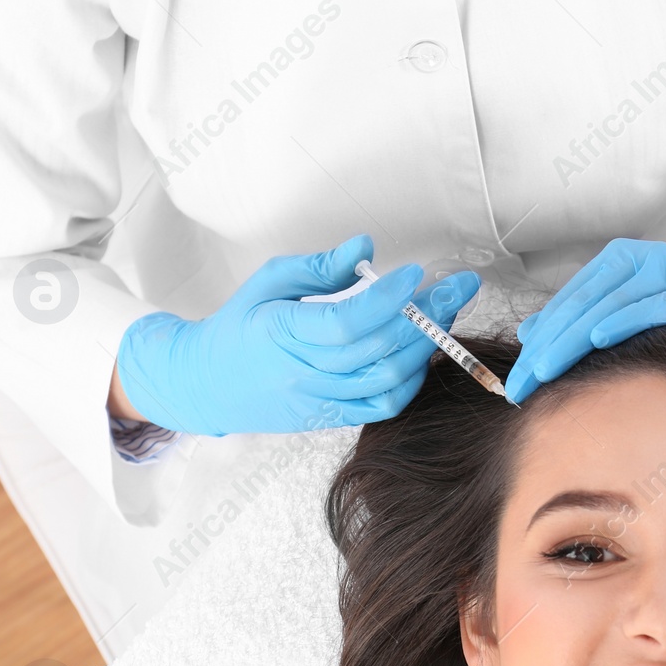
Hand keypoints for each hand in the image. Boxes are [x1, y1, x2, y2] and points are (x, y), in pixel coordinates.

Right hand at [115, 235, 480, 434]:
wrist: (207, 384)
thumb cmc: (240, 325)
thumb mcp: (269, 281)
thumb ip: (319, 266)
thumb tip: (366, 247)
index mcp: (283, 333)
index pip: (346, 321)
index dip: (389, 299)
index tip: (416, 273)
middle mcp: (304, 373)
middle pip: (378, 349)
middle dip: (428, 315)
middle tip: (458, 286)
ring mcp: (320, 400)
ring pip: (388, 379)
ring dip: (427, 345)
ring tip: (446, 313)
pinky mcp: (331, 418)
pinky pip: (383, 405)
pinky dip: (411, 379)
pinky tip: (423, 351)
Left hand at [503, 224, 665, 403]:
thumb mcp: (636, 307)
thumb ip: (588, 317)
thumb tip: (532, 336)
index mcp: (618, 263)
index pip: (566, 305)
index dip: (536, 343)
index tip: (515, 381)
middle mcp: (636, 262)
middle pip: (578, 307)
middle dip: (544, 349)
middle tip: (518, 387)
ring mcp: (664, 272)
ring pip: (604, 307)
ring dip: (569, 341)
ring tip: (542, 371)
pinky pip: (650, 306)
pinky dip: (621, 321)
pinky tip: (596, 339)